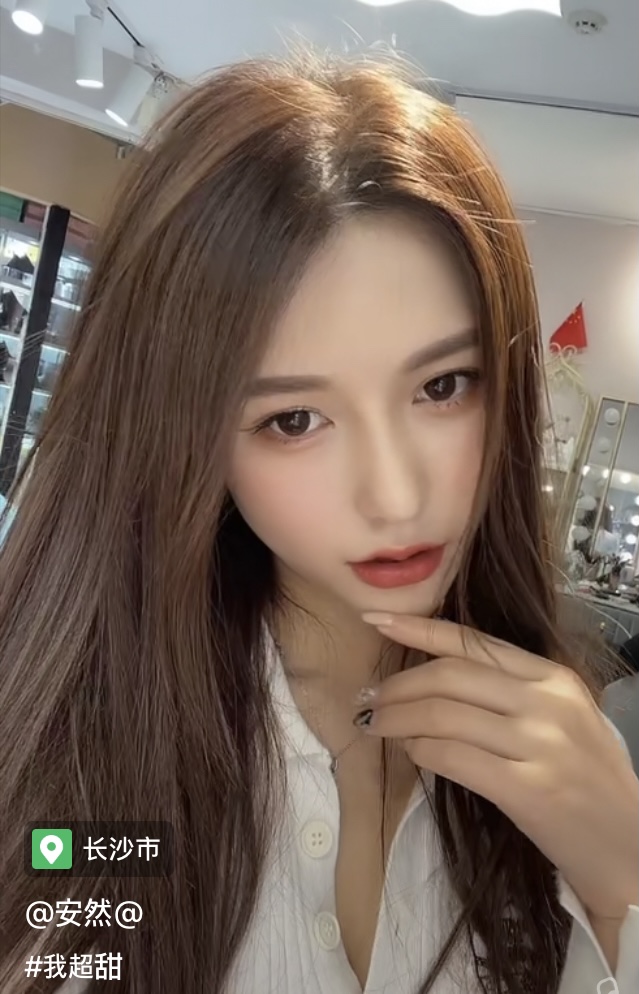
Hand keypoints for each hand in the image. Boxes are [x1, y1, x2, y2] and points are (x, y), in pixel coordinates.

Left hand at [357, 613, 638, 921]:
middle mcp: (548, 704)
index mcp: (554, 678)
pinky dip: (421, 752)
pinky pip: (453, 758)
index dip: (418, 627)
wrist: (631, 850)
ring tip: (378, 727)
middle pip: (450, 676)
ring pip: (444, 715)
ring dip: (398, 719)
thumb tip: (436, 681)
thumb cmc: (590, 782)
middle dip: (399, 685)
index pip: (473, 642)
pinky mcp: (530, 791)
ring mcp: (541, 746)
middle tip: (371, 700)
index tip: (377, 620)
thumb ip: (512, 693)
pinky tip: (412, 755)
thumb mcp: (564, 719)